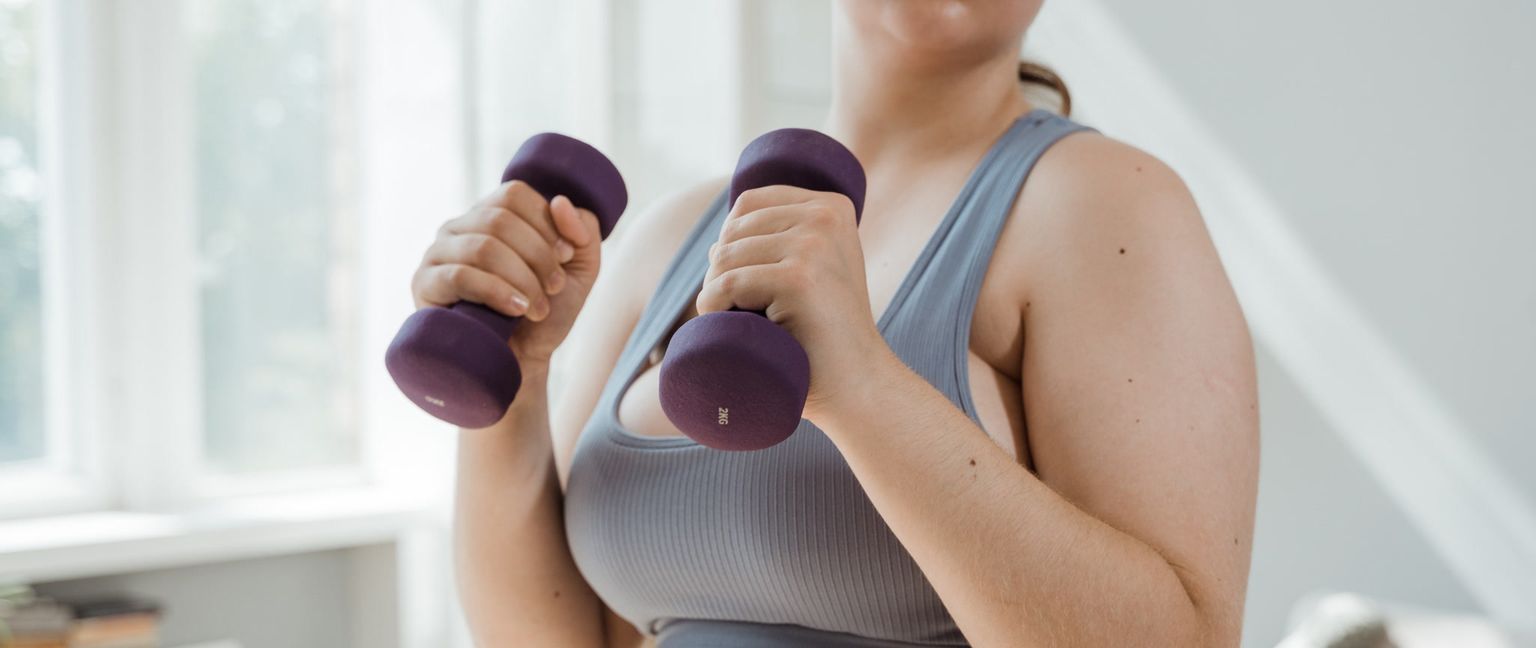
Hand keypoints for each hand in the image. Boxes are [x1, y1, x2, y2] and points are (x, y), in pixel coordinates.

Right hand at [410, 181, 603, 366]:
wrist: (521, 362)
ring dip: (522, 278)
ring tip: (539, 308)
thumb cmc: (545, 312)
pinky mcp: (425, 285)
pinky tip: (516, 310)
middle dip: (538, 256)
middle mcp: (460, 228)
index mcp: (492, 214)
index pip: (514, 194)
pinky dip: (496, 291)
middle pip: (500, 219)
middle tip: (556, 287)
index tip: (565, 256)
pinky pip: (458, 275)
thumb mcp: (580, 270)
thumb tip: (559, 201)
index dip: (545, 223)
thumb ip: (583, 231)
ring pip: (482, 247)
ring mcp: (438, 254)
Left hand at [696, 185, 890, 418]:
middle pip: (733, 229)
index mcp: (832, 206)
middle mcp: (827, 216)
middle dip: (721, 271)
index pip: (748, 203)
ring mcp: (815, 245)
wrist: (858, 385)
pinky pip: (727, 284)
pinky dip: (713, 308)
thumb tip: (718, 236)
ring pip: (725, 256)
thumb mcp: (816, 271)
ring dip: (715, 293)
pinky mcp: (799, 279)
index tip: (750, 284)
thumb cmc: (824, 336)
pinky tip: (727, 326)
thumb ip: (784, 241)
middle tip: (743, 312)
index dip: (731, 243)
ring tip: (742, 322)